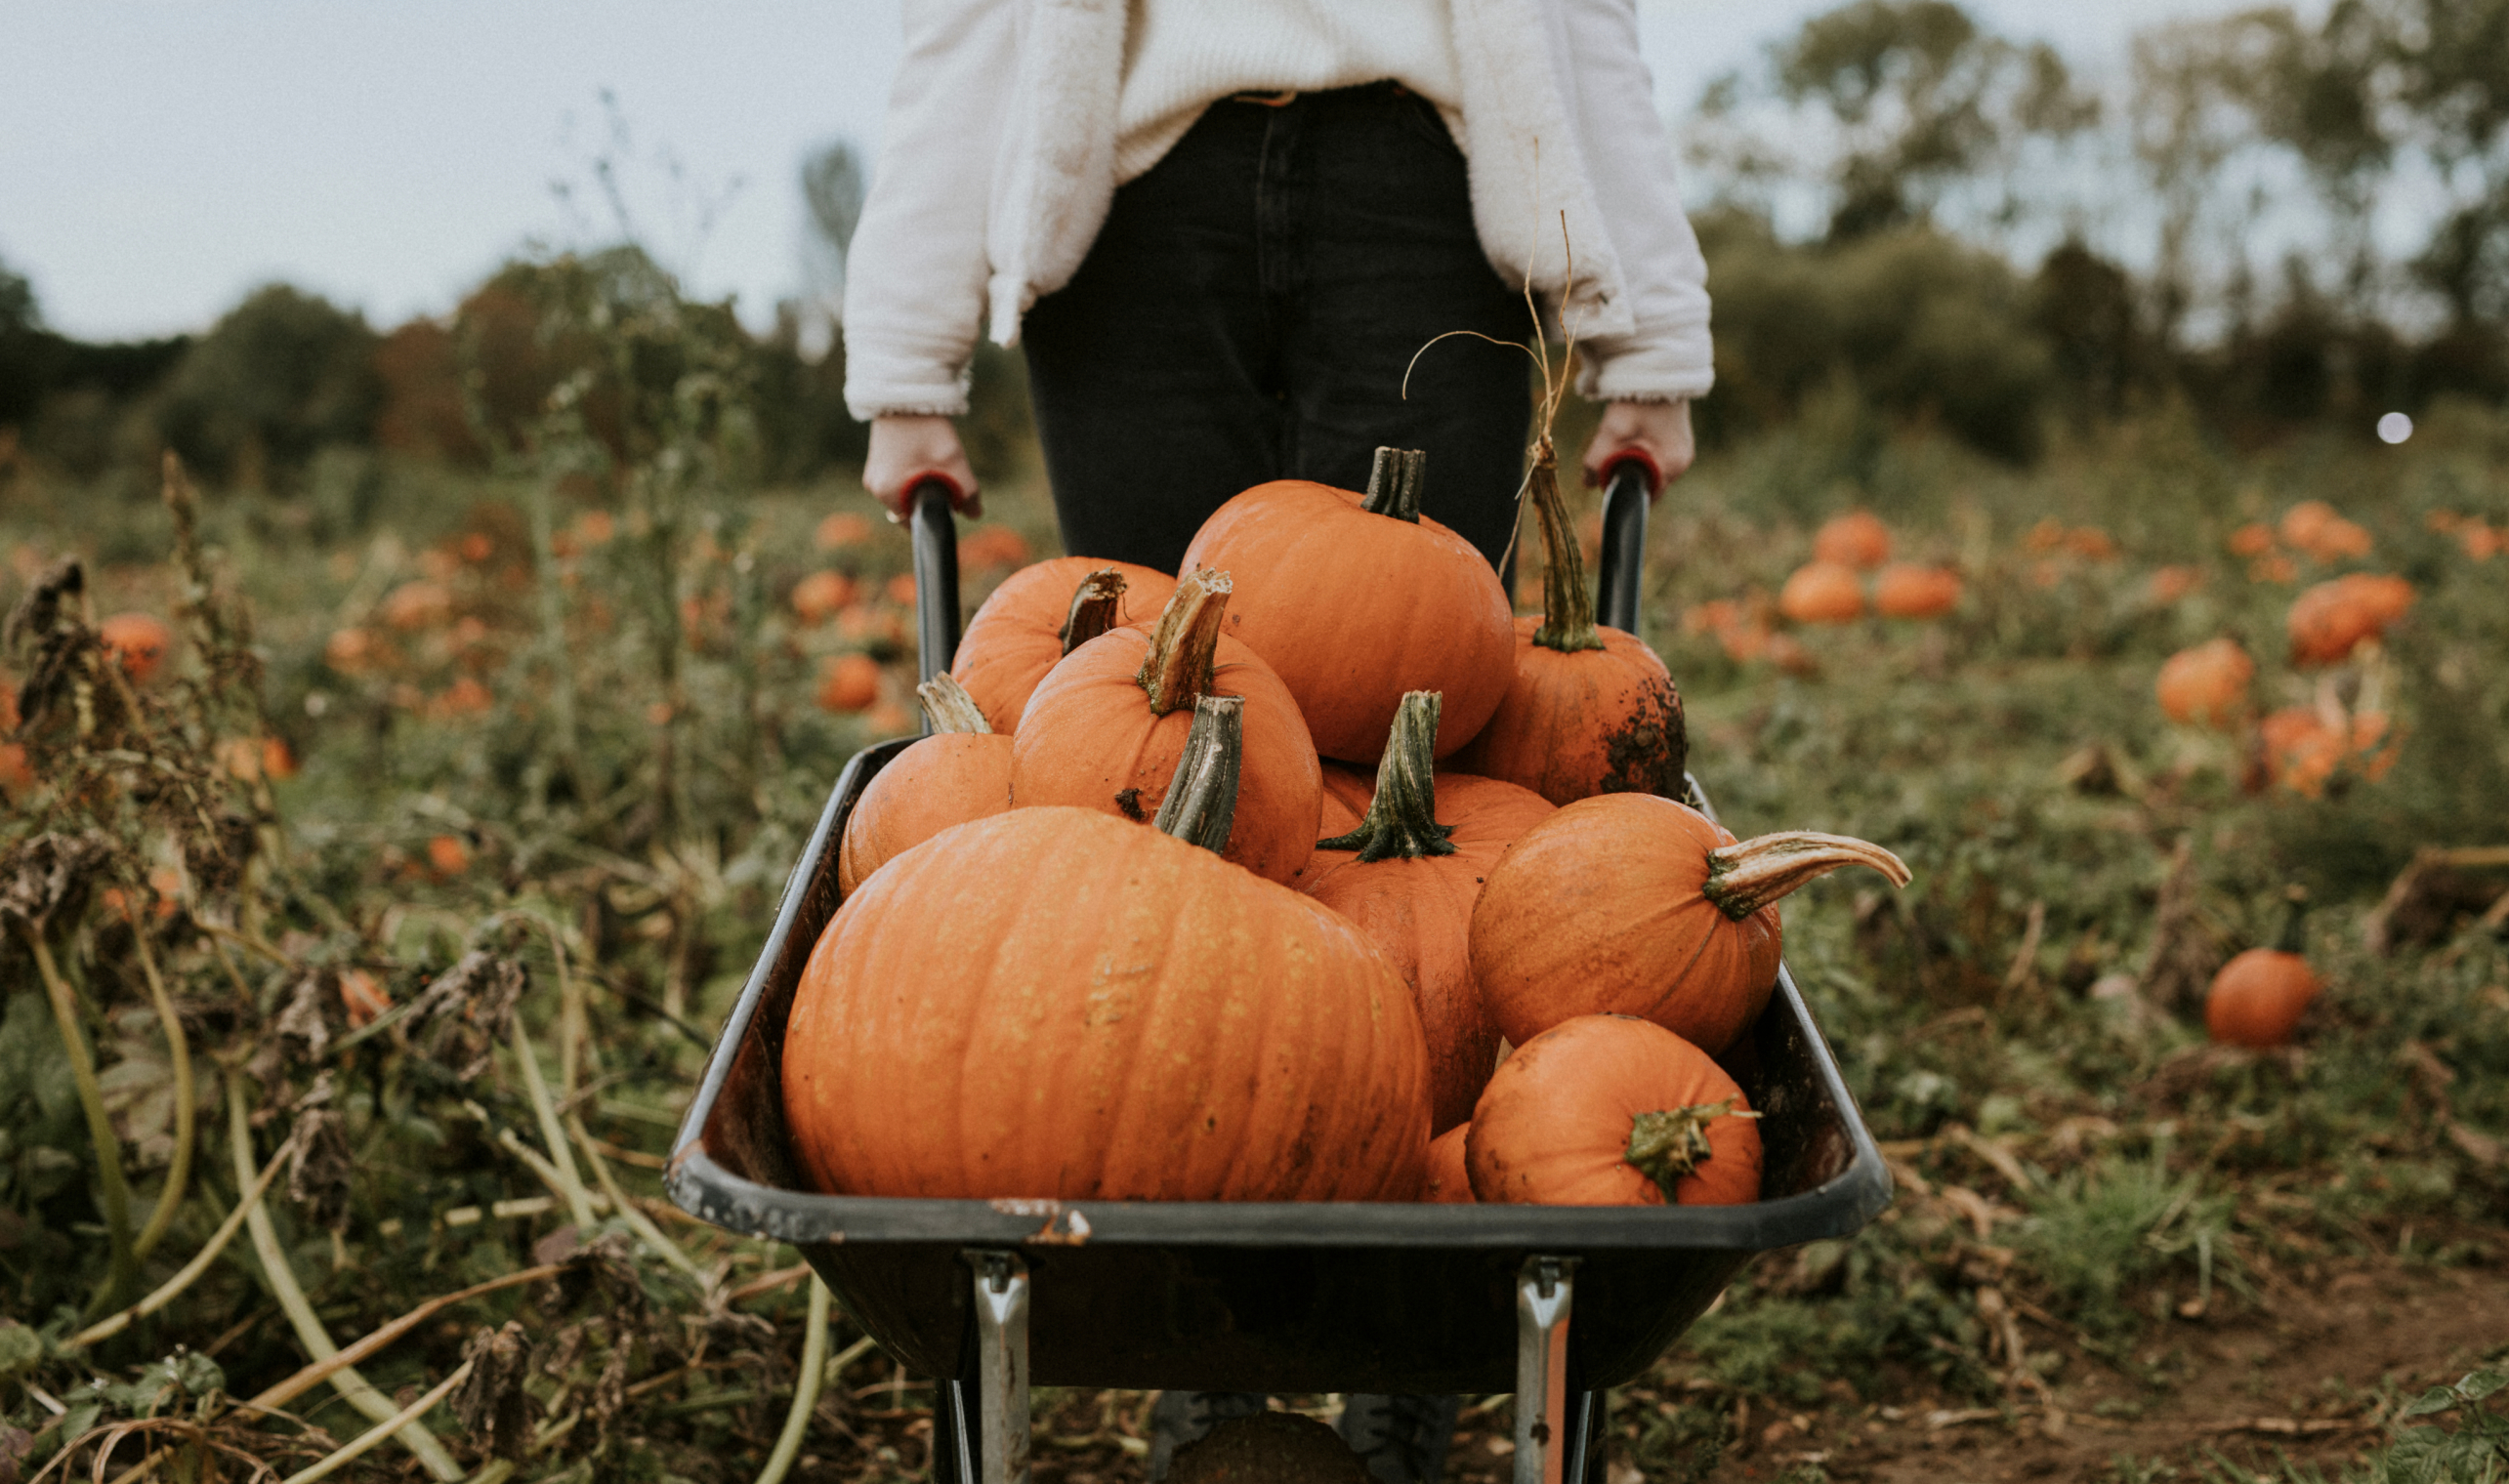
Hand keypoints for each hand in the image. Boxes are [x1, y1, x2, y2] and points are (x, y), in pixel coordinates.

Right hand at [864, 415, 981, 520]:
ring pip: (905, 492)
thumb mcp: (954, 462)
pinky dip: (912, 473)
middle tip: (945, 475)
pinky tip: (921, 453)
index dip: (935, 516)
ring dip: (921, 484)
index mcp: (889, 493)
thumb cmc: (928, 429)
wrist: (905, 393)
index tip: (948, 502)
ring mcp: (873, 475)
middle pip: (910, 507)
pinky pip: (898, 479)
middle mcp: (875, 488)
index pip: (914, 524)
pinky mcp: (876, 463)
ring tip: (932, 460)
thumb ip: (967, 493)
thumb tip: (974, 514)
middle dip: (929, 498)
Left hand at [1580, 400, 1693, 500]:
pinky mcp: (1678, 437)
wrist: (1656, 369)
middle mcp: (1682, 461)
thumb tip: (1587, 484)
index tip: (1607, 478)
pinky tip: (1633, 431)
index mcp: (1672, 466)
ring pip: (1651, 466)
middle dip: (1627, 474)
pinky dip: (1641, 448)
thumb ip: (1596, 461)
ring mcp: (1683, 449)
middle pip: (1648, 481)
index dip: (1624, 491)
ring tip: (1622, 438)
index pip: (1646, 496)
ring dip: (1633, 459)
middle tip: (1610, 455)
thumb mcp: (1611, 433)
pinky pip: (1656, 453)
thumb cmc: (1636, 403)